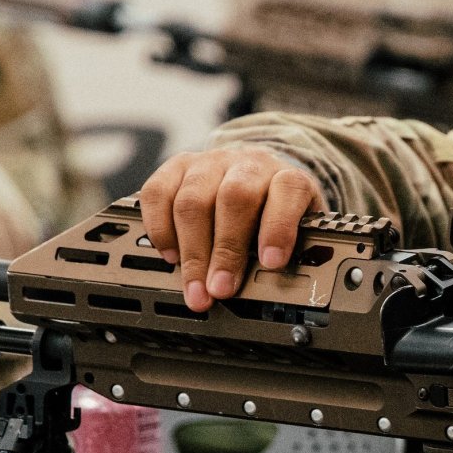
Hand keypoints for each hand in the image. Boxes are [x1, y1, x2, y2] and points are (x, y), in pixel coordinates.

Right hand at [138, 147, 325, 312]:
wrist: (256, 175)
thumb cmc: (275, 209)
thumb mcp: (296, 228)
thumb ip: (286, 250)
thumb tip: (269, 285)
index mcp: (286, 178)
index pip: (287, 190)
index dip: (278, 227)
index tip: (271, 263)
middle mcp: (247, 165)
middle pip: (234, 198)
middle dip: (225, 250)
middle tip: (220, 288)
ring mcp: (210, 163)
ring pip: (193, 200)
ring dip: (192, 251)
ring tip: (195, 287)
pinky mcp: (176, 167)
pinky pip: (157, 194)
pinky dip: (161, 230)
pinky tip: (171, 255)